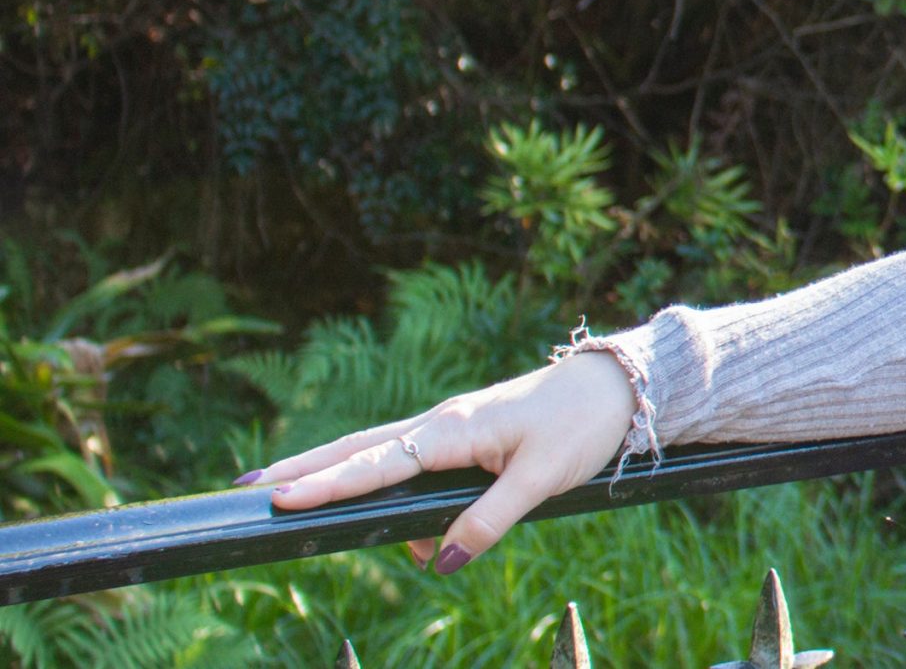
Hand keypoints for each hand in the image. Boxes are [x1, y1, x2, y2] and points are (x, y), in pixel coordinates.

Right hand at [242, 349, 639, 573]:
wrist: (617, 387)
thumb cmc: (581, 425)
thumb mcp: (541, 479)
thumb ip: (489, 520)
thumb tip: (440, 562)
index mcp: (452, 430)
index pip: (375, 463)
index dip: (325, 484)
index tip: (276, 495)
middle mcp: (441, 425)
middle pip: (356, 450)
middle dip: (302, 469)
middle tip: (244, 487)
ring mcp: (450, 430)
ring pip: (379, 457)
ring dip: (343, 482)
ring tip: (298, 503)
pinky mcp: (464, 438)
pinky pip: (414, 468)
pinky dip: (396, 496)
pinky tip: (420, 540)